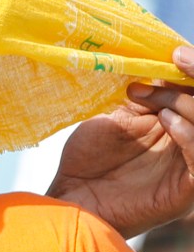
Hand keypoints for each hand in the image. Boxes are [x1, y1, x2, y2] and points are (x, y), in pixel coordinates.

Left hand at [47, 47, 193, 238]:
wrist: (70, 198)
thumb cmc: (87, 161)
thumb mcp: (116, 118)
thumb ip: (144, 97)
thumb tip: (161, 65)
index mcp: (177, 124)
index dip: (192, 71)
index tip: (175, 53)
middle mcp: (189, 144)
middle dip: (193, 83)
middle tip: (173, 64)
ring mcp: (190, 166)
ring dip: (189, 106)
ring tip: (161, 102)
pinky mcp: (188, 189)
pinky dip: (190, 136)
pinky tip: (168, 122)